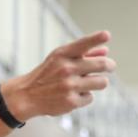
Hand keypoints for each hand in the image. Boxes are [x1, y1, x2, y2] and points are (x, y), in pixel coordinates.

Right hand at [1, 31, 115, 120]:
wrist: (27, 95)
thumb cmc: (47, 74)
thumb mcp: (60, 59)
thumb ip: (83, 54)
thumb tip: (106, 50)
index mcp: (62, 54)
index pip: (82, 44)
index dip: (96, 38)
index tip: (106, 35)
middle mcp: (66, 68)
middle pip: (102, 65)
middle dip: (109, 65)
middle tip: (110, 66)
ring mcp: (69, 86)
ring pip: (102, 82)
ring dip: (99, 82)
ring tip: (89, 83)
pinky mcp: (71, 101)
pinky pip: (90, 97)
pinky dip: (84, 96)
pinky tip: (72, 95)